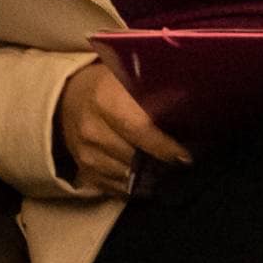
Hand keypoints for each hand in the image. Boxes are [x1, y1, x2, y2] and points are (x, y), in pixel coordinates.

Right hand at [57, 62, 191, 196]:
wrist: (68, 99)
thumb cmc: (108, 84)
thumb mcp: (126, 74)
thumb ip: (152, 86)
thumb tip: (193, 97)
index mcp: (105, 98)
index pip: (139, 128)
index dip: (164, 145)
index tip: (185, 155)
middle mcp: (91, 129)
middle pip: (134, 157)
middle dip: (161, 163)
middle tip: (183, 163)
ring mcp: (86, 154)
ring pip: (126, 176)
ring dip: (150, 177)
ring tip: (170, 171)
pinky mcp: (84, 172)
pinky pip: (115, 188)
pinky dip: (135, 186)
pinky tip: (150, 179)